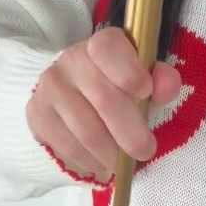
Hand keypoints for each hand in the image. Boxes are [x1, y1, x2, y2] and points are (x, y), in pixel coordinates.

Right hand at [26, 27, 180, 179]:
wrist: (75, 98)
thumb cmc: (118, 88)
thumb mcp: (145, 81)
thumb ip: (161, 81)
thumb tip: (168, 85)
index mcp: (102, 45)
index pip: (108, 48)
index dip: (128, 71)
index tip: (145, 92)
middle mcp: (71, 60)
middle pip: (103, 98)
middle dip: (130, 131)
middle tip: (145, 150)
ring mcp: (50, 87)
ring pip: (86, 129)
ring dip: (111, 152)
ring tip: (123, 161)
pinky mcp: (37, 114)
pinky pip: (67, 145)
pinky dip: (90, 160)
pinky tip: (101, 161)